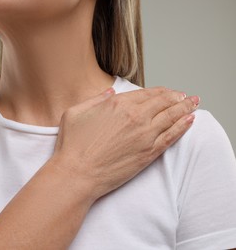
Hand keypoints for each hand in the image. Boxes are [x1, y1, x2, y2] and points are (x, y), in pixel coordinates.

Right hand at [51, 87, 198, 199]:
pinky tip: (190, 120)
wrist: (77, 174)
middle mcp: (135, 116)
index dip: (160, 91)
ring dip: (185, 108)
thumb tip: (110, 93)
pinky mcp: (149, 153)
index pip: (147, 93)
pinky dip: (183, 126)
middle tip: (186, 96)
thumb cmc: (72, 145)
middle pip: (164, 102)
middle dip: (177, 97)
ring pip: (172, 116)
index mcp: (118, 104)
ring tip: (194, 103)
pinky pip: (172, 136)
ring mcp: (145, 135)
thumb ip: (95, 100)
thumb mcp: (75, 113)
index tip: (167, 92)